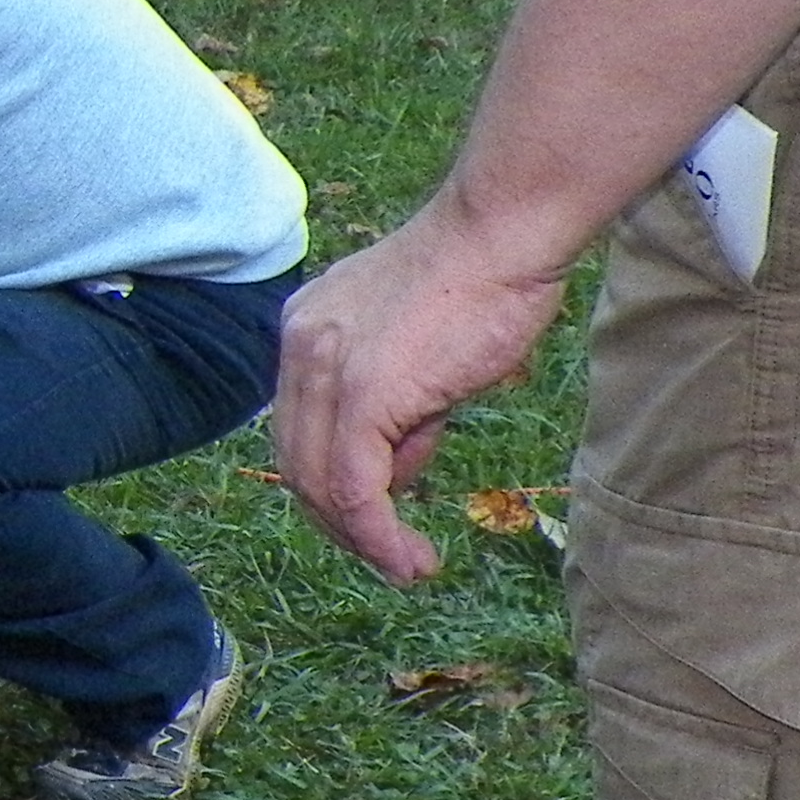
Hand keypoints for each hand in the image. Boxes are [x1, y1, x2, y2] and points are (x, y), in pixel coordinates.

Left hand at [274, 201, 574, 585]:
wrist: (502, 234)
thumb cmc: (482, 274)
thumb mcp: (418, 343)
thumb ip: (397, 397)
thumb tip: (401, 458)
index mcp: (307, 329)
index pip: (300, 427)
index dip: (331, 483)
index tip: (374, 517)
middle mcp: (301, 346)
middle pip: (298, 460)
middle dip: (339, 520)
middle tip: (388, 553)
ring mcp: (325, 369)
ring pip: (320, 482)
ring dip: (360, 537)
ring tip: (405, 565)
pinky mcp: (362, 396)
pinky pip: (354, 489)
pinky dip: (376, 536)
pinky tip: (407, 559)